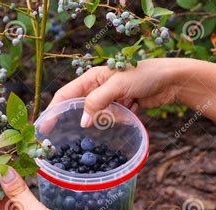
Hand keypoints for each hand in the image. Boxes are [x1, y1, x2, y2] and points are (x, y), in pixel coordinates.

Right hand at [49, 58, 191, 126]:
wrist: (171, 80)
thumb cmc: (144, 75)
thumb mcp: (117, 86)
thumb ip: (97, 102)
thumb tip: (83, 122)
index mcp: (91, 78)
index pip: (65, 95)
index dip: (53, 110)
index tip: (44, 128)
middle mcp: (97, 88)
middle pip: (83, 109)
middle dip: (92, 117)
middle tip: (99, 121)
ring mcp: (109, 99)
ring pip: (100, 117)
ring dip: (113, 116)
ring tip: (130, 104)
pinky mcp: (121, 108)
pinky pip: (114, 119)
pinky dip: (123, 117)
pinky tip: (135, 106)